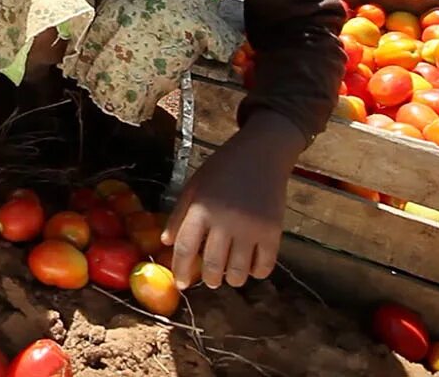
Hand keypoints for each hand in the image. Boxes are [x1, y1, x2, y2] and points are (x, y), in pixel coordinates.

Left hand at [163, 110, 304, 290]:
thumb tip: (166, 242)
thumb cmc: (223, 169)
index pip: (185, 248)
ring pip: (238, 271)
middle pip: (212, 265)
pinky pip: (264, 266)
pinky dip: (256, 273)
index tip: (181, 283)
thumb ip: (179, 215)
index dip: (180, 269)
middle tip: (210, 280)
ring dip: (231, 279)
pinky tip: (251, 269)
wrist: (261, 154)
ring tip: (228, 276)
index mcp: (200, 209)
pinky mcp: (273, 232)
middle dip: (209, 279)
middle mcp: (224, 221)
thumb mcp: (194, 186)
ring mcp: (250, 229)